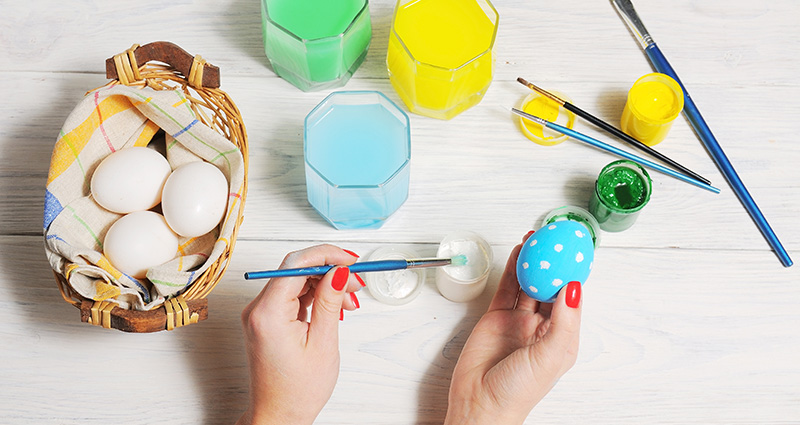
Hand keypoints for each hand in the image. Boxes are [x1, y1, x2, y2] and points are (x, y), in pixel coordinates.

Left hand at [237, 244, 363, 424]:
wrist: (280, 415)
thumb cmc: (297, 390)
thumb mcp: (322, 342)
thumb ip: (330, 301)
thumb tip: (339, 271)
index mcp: (267, 313)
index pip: (296, 264)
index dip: (326, 255)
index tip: (350, 260)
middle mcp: (258, 309)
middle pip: (295, 269)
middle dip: (329, 270)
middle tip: (356, 282)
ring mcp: (260, 314)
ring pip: (296, 280)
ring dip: (324, 284)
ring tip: (348, 302)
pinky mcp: (267, 319)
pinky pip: (292, 295)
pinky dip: (315, 296)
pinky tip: (334, 307)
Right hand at [444, 232, 582, 424]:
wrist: (480, 404)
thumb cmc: (518, 391)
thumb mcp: (551, 356)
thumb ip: (564, 321)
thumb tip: (574, 288)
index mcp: (561, 337)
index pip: (571, 299)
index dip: (573, 274)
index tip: (575, 251)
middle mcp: (541, 327)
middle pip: (550, 286)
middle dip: (552, 263)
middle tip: (555, 238)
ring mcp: (518, 321)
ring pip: (528, 283)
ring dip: (533, 262)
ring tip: (536, 239)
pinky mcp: (496, 317)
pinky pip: (507, 288)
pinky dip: (512, 270)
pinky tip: (517, 253)